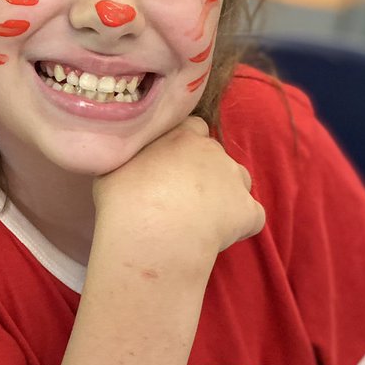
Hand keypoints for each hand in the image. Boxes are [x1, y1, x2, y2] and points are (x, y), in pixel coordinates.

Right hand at [93, 116, 264, 267]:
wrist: (152, 234)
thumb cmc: (124, 199)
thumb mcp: (114, 165)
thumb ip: (133, 155)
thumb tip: (130, 160)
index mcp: (183, 135)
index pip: (193, 127)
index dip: (184, 146)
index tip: (170, 165)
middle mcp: (214, 150)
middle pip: (216, 156)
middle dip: (204, 173)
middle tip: (179, 198)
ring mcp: (235, 180)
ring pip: (238, 182)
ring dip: (224, 195)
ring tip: (200, 218)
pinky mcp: (249, 211)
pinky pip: (251, 216)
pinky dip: (239, 225)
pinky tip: (216, 237)